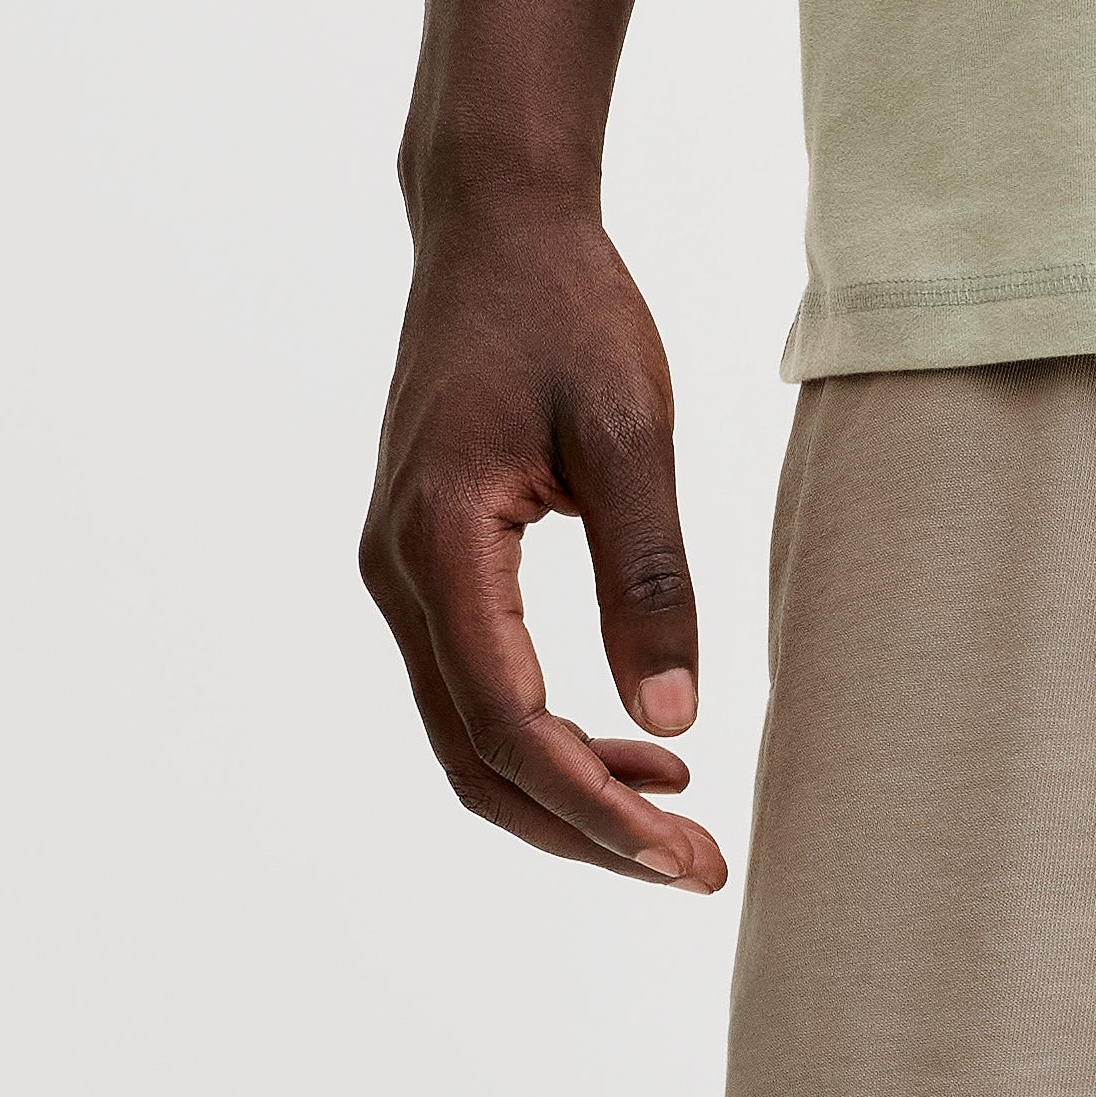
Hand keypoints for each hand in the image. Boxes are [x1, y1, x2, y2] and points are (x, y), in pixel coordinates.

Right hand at [358, 195, 726, 889]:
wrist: (494, 226)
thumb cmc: (566, 309)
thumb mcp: (633, 434)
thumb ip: (651, 579)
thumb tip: (673, 720)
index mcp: (442, 539)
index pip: (510, 724)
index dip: (596, 809)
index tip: (686, 856)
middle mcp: (399, 570)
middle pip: (478, 761)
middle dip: (586, 832)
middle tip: (696, 869)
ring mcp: (402, 574)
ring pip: (471, 741)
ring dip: (570, 797)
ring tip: (679, 818)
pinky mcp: (427, 568)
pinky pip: (476, 692)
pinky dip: (550, 743)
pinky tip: (637, 748)